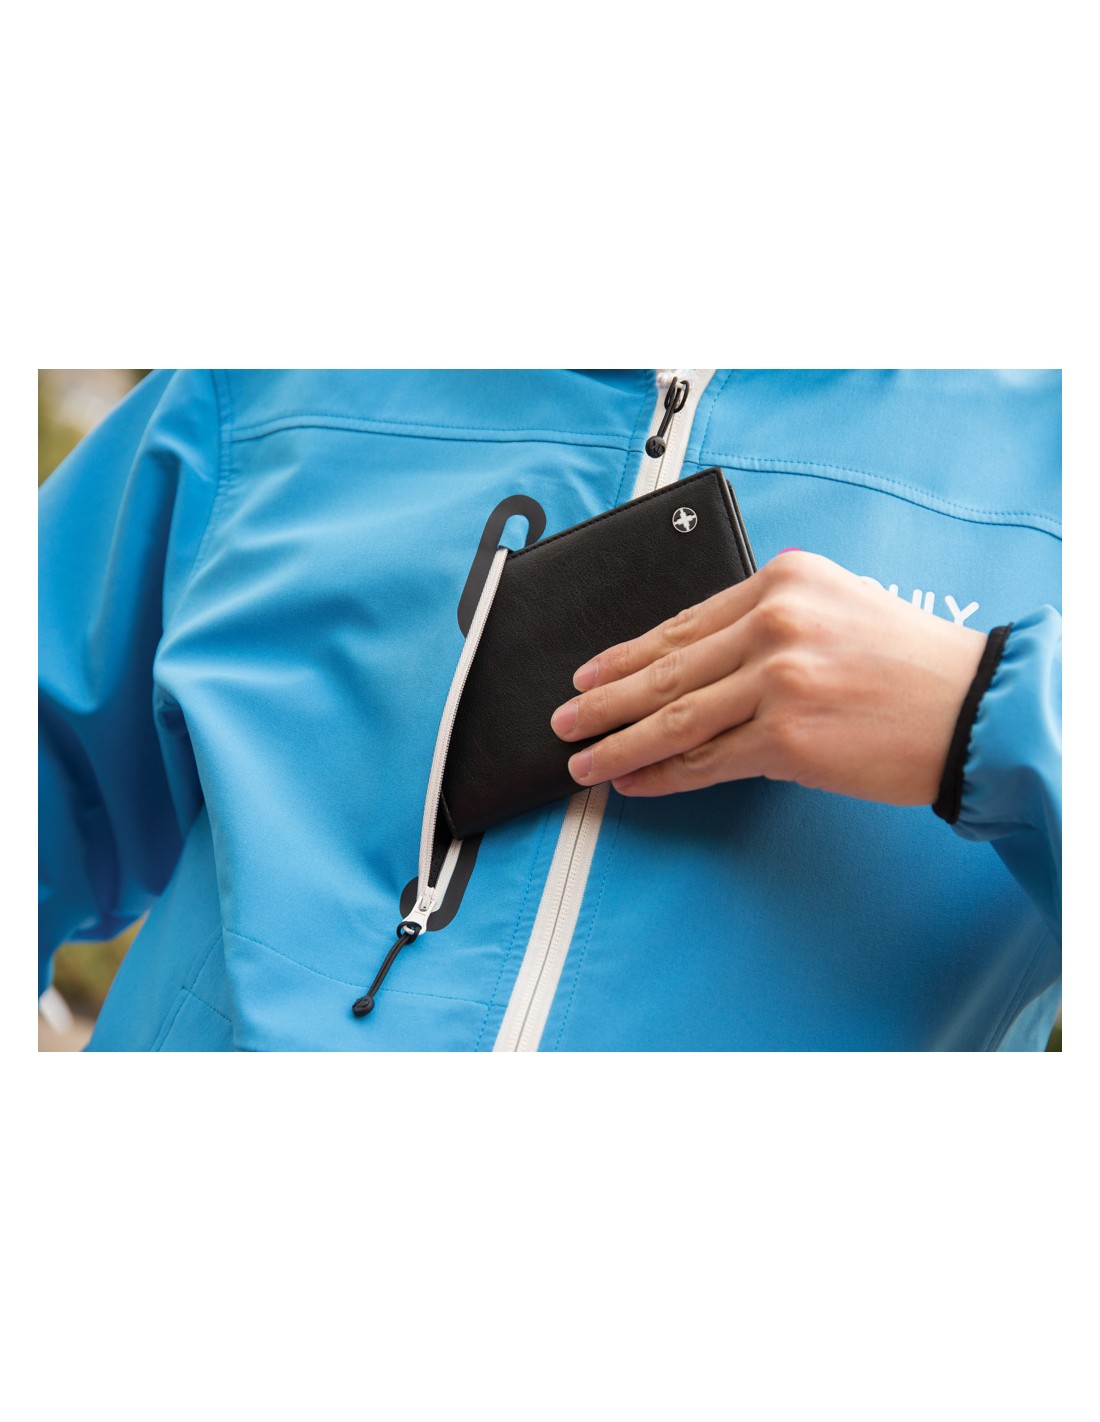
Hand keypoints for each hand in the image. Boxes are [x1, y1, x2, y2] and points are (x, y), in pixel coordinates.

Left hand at [549, 551, 986, 806]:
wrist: (973, 707)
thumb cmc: (912, 663)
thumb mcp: (838, 607)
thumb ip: (769, 623)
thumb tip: (695, 663)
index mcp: (782, 582)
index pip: (683, 623)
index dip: (626, 653)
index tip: (589, 671)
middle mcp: (774, 623)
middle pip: (665, 668)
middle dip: (604, 700)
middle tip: (564, 719)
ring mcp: (777, 681)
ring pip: (674, 718)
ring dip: (618, 743)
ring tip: (583, 759)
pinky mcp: (787, 739)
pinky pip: (707, 760)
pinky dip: (663, 775)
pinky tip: (633, 782)